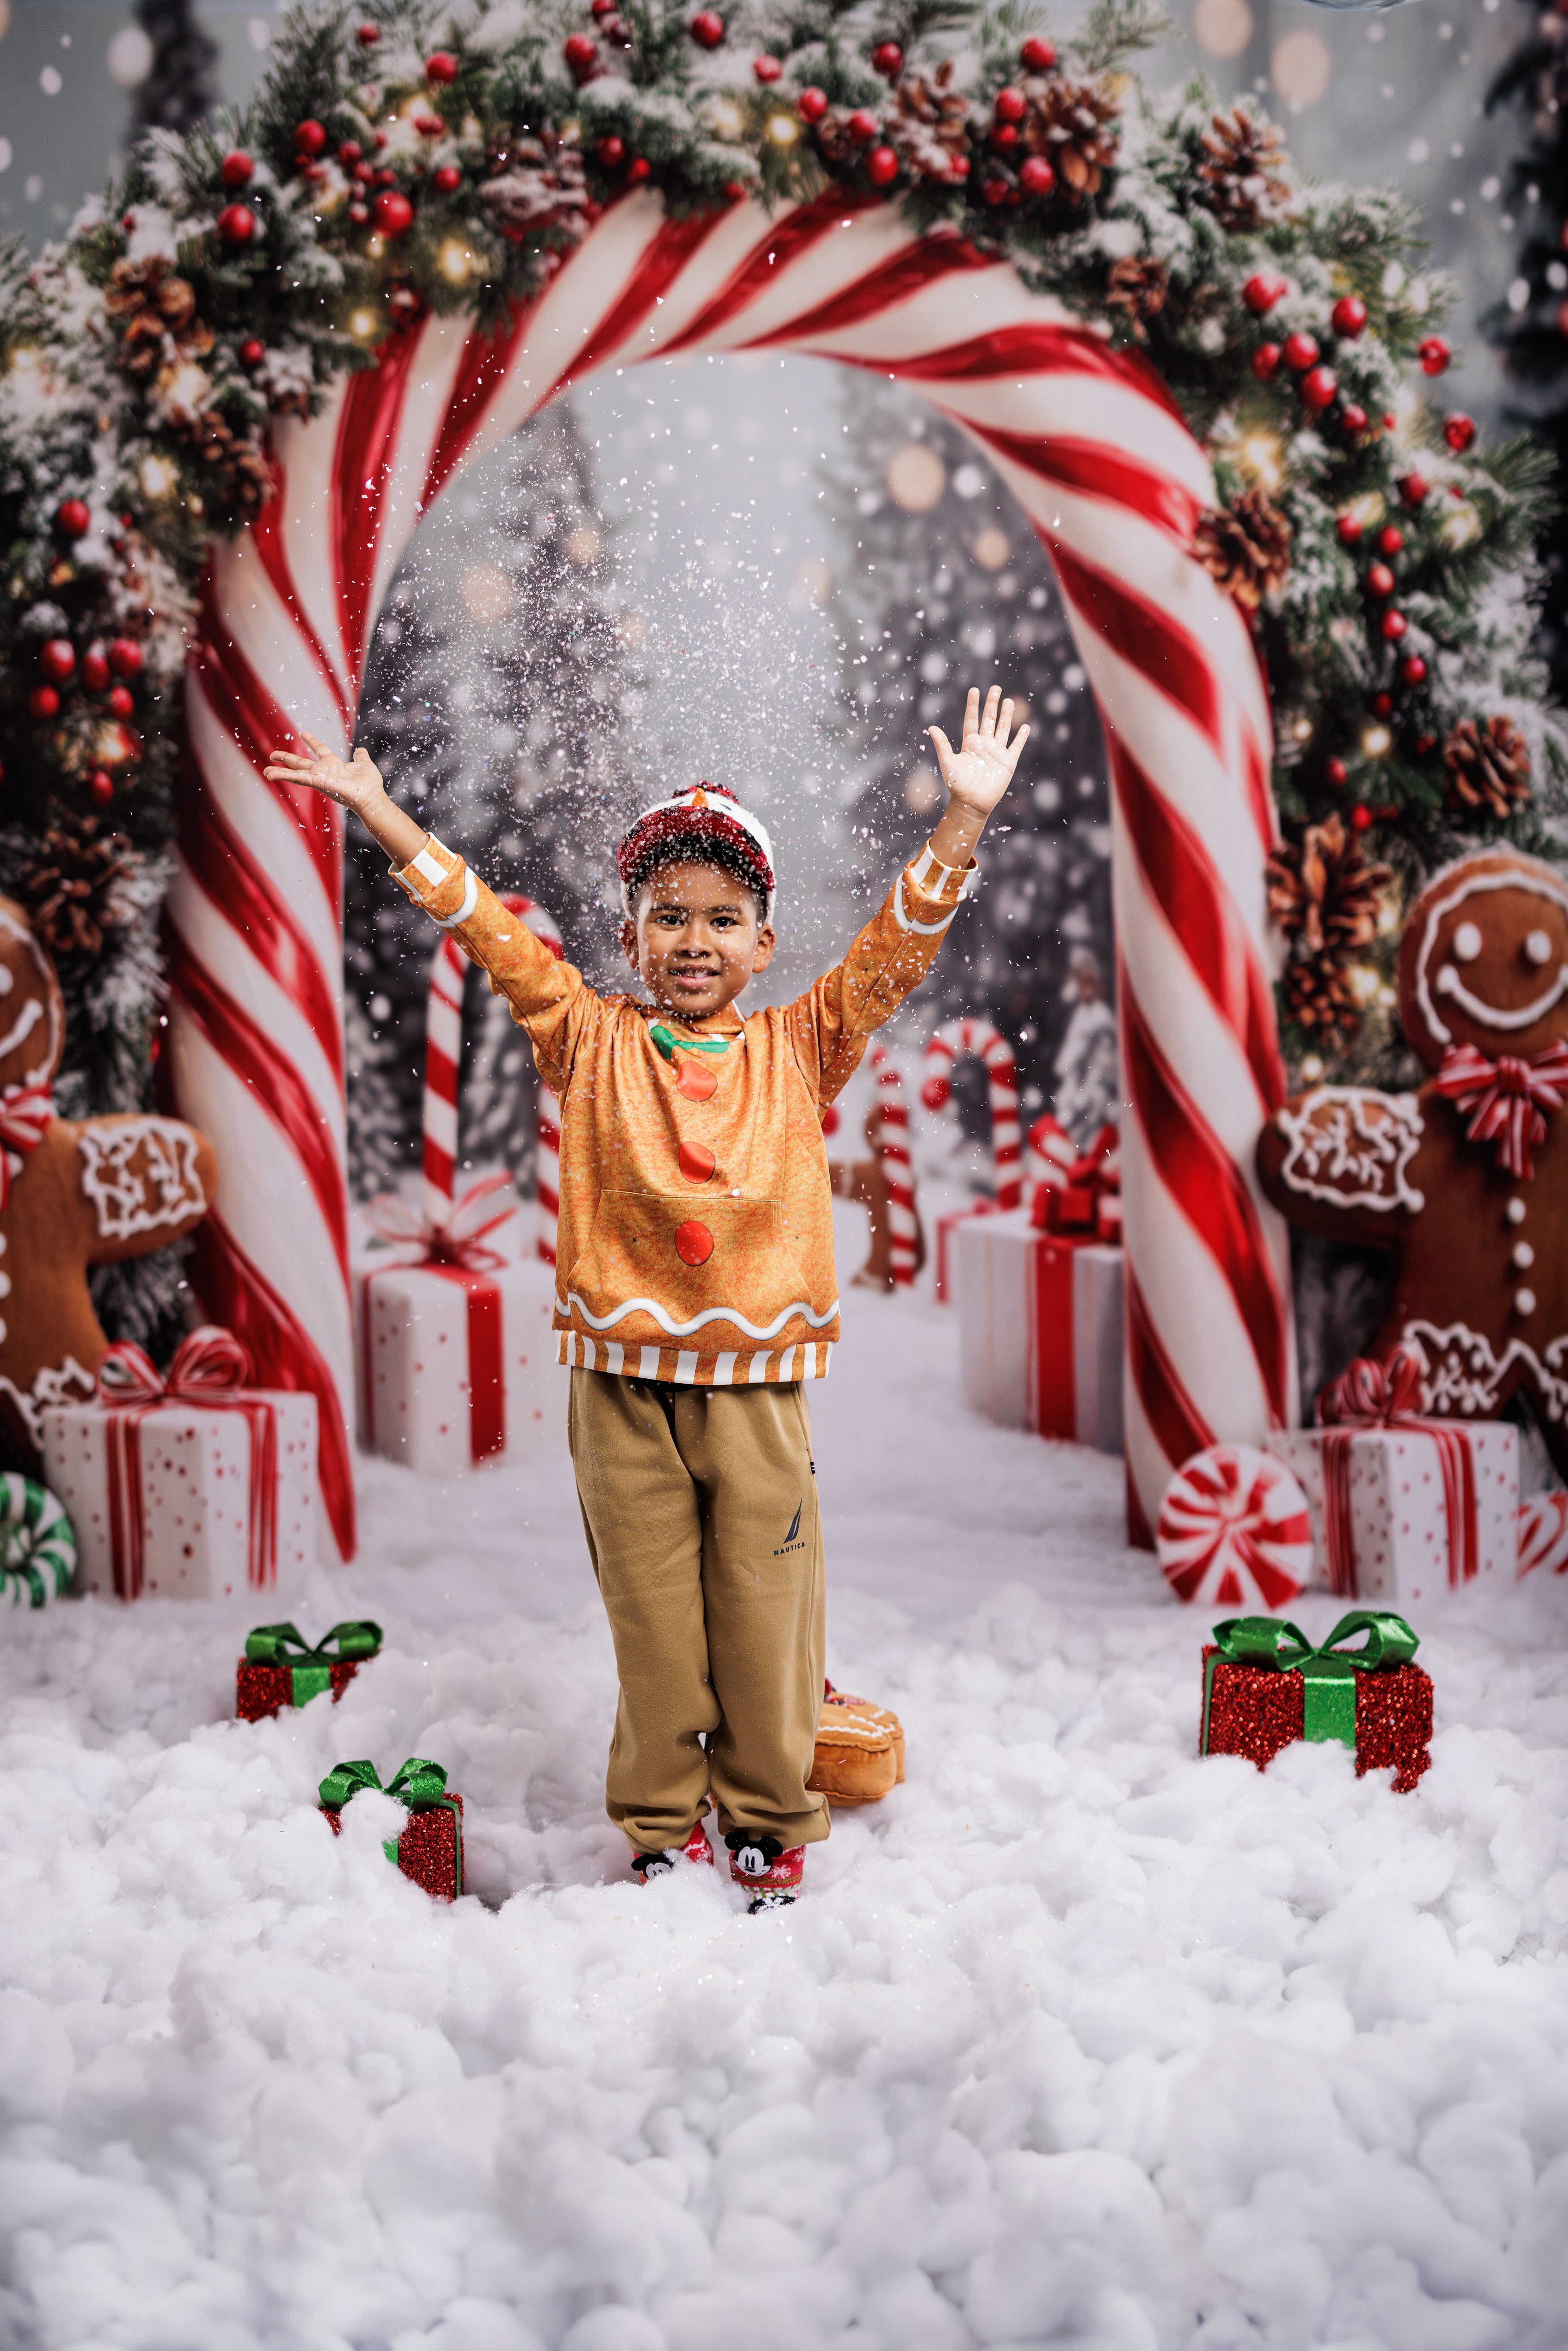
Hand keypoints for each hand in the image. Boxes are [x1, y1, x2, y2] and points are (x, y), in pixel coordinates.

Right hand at [264, 731, 386, 815]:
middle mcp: (323, 771)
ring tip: (266, 771)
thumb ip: (360, 757)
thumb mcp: (365, 764)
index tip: (303, 734)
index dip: (312, 742)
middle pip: (301, 763)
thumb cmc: (369, 784)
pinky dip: (284, 775)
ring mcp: (319, 777)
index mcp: (333, 764)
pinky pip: (298, 778)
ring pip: (295, 773)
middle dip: (286, 759)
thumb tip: (360, 750)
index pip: (320, 750)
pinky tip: (270, 774)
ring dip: (280, 772)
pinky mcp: (317, 782)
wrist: (371, 797)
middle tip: (272, 754)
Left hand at [927, 686, 1028, 819]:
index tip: (974, 690)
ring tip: (1008, 700)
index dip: (973, 705)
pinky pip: (1016, 746)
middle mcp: (984, 745)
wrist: (971, 803)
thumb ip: (942, 745)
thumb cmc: (958, 785)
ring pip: (1003, 728)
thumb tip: (931, 727)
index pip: (972, 719)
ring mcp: (997, 752)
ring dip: (1006, 715)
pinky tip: (1025, 726)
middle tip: (995, 688)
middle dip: (992, 704)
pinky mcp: (1008, 762)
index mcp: (970, 743)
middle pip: (989, 719)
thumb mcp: (948, 762)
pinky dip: (1021, 737)